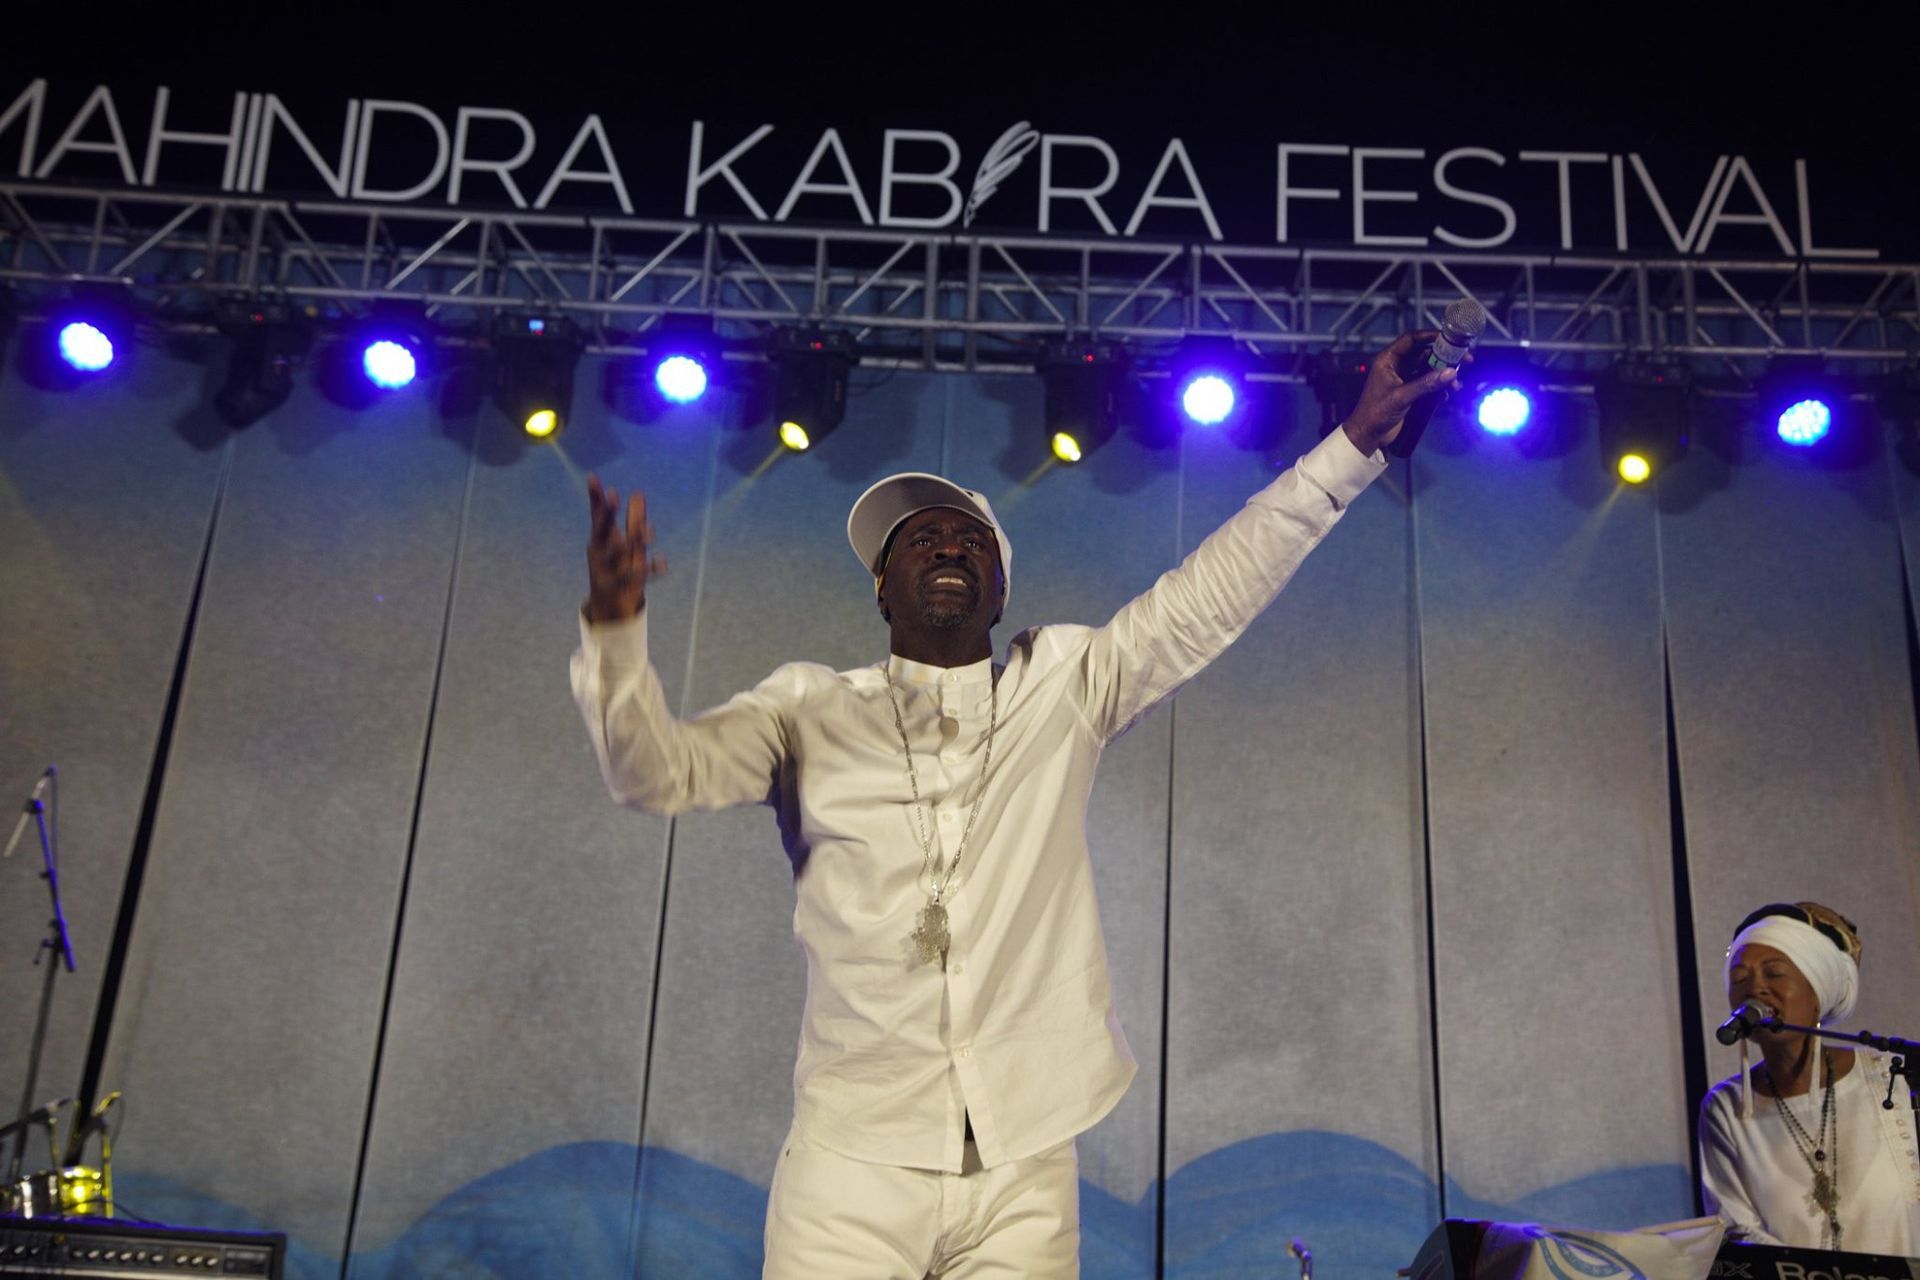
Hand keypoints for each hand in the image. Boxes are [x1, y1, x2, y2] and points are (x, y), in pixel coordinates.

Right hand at [585, 474, 665, 622]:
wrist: (608, 609)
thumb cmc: (617, 569)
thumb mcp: (627, 543)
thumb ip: (633, 519)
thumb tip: (638, 492)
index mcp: (600, 541)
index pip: (597, 516)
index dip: (596, 498)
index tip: (593, 477)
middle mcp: (597, 553)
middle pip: (601, 531)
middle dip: (606, 514)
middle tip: (613, 496)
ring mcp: (603, 571)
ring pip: (616, 554)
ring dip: (632, 541)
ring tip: (649, 531)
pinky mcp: (614, 588)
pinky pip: (632, 578)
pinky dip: (648, 570)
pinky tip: (663, 563)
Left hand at [1340, 330, 1461, 455]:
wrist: (1368, 435)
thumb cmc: (1376, 413)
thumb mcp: (1401, 397)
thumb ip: (1426, 384)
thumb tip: (1451, 373)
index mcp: (1388, 360)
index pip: (1411, 340)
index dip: (1430, 336)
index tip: (1450, 338)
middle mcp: (1397, 366)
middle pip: (1424, 353)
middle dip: (1444, 357)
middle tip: (1465, 360)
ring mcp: (1404, 378)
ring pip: (1428, 369)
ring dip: (1443, 374)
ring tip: (1456, 384)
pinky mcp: (1410, 391)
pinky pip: (1428, 383)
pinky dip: (1438, 386)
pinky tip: (1446, 395)